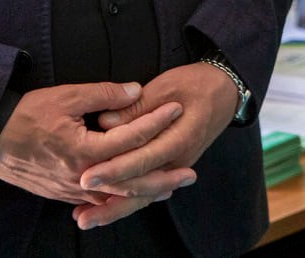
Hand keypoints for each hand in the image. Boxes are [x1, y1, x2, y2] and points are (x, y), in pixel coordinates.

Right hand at [0, 81, 181, 205]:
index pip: (131, 137)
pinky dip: (120, 198)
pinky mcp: (64, 193)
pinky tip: (134, 195)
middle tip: (191, 174)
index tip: (177, 108)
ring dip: (145, 192)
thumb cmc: (27, 115)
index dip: (156, 120)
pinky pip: (99, 200)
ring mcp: (72, 189)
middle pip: (132, 181)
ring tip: (170, 188)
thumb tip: (136, 90)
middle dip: (163, 177)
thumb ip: (104, 94)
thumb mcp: (66, 97)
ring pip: (117, 196)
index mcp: (85, 150)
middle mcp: (82, 176)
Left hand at [73, 63, 238, 228]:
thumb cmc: (196, 84)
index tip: (86, 177)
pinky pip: (146, 191)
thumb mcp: (166, 86)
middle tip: (79, 214)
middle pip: (141, 188)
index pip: (141, 160)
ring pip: (142, 196)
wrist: (226, 91)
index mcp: (180, 139)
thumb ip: (136, 107)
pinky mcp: (169, 167)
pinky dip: (125, 203)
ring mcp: (175, 167)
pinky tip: (102, 210)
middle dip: (107, 202)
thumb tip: (105, 121)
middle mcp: (179, 160)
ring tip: (85, 220)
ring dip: (113, 210)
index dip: (113, 170)